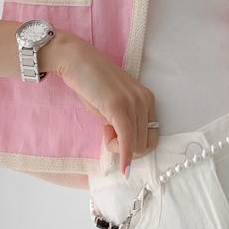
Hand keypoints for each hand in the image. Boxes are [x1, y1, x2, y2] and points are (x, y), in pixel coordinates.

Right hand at [49, 36, 157, 176]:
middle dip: (128, 149)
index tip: (116, 136)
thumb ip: (124, 119)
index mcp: (147, 99)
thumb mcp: (114, 102)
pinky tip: (123, 168)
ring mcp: (133, 103)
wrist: (75, 60)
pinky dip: (126, 157)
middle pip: (147, 143)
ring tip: (104, 131)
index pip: (153, 135)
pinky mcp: (118, 107)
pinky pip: (128, 140)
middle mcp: (145, 100)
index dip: (136, 145)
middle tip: (108, 134)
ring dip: (120, 149)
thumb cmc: (91, 82)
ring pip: (138, 145)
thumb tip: (126, 144)